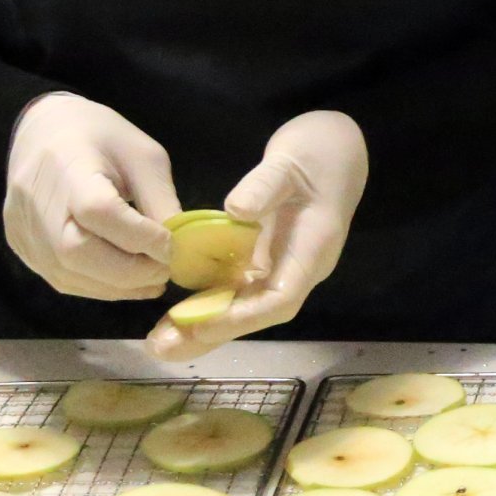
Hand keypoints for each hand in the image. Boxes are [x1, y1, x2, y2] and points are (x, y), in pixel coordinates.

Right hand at [2, 92, 178, 299]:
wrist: (43, 130)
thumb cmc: (101, 138)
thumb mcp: (142, 156)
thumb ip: (160, 200)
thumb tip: (181, 248)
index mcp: (68, 166)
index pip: (99, 211)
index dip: (140, 236)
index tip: (172, 246)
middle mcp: (36, 201)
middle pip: (77, 252)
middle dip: (130, 271)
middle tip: (166, 270)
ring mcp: (24, 227)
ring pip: (69, 275)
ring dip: (118, 286)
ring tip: (153, 279)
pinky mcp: (20, 245)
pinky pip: (61, 279)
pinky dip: (99, 287)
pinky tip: (126, 281)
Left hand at [146, 111, 367, 358]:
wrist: (335, 148)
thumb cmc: (316, 152)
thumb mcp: (288, 160)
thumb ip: (263, 185)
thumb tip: (234, 211)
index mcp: (313, 249)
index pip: (281, 298)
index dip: (242, 315)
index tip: (199, 323)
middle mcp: (298, 268)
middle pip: (258, 313)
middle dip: (213, 333)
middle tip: (163, 347)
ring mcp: (283, 267)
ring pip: (245, 307)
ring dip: (204, 326)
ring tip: (160, 341)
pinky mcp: (267, 260)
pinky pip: (238, 290)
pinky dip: (208, 304)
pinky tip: (176, 314)